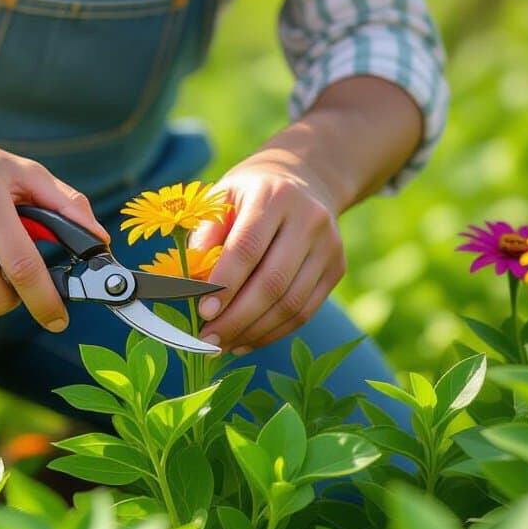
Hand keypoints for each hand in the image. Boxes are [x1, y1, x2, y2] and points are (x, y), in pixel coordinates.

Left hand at [191, 157, 345, 352]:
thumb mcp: (221, 199)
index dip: (225, 285)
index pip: (248, 248)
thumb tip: (191, 282)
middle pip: (273, 282)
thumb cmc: (249, 196)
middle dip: (237, 319)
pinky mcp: (336, 269)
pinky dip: (272, 333)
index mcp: (274, 196)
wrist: (303, 182)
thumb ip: (205, 235)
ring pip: (291, 304)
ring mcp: (328, 246)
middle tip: (207, 341)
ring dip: (253, 332)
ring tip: (222, 346)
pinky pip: (304, 312)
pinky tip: (245, 341)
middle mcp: (309, 219)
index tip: (202, 312)